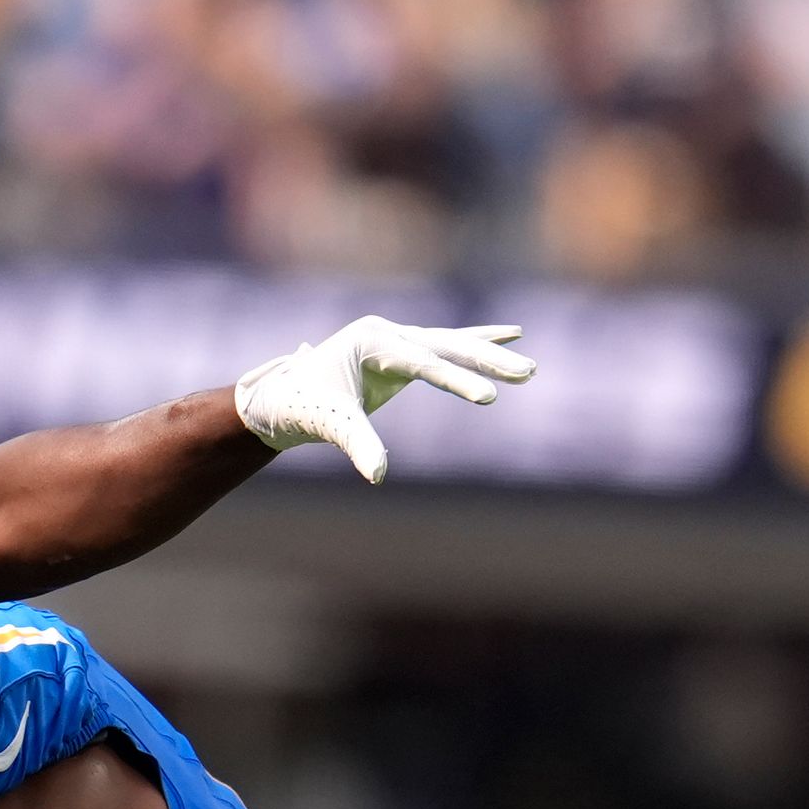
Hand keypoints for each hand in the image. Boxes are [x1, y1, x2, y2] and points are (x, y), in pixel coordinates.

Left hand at [232, 318, 534, 483]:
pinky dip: (476, 344)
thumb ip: (357, 445)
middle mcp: (388, 332)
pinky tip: (511, 334)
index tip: (488, 397)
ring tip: (528, 368)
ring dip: (489, 355)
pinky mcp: (403, 354)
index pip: (424, 362)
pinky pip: (446, 348)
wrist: (279, 396)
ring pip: (452, 345)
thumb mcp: (330, 426)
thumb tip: (378, 476)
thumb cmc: (301, 406)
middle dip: (487, 362)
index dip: (457, 380)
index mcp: (372, 341)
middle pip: (448, 346)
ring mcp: (397, 339)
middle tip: (527, 373)